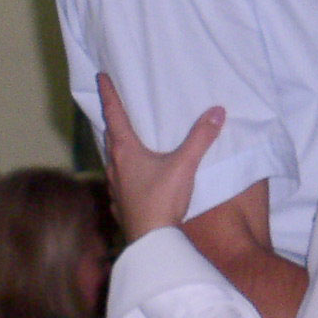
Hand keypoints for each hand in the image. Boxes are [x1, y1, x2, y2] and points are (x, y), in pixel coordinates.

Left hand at [99, 72, 220, 237]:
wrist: (151, 240)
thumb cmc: (163, 200)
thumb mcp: (185, 165)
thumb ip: (200, 137)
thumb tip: (216, 112)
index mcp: (126, 151)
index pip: (114, 115)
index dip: (108, 94)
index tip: (101, 77)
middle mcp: (115, 167)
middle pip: (111, 137)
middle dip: (112, 120)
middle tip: (114, 108)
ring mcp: (115, 187)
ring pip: (112, 161)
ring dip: (116, 148)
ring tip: (124, 142)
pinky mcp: (121, 205)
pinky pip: (118, 183)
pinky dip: (123, 174)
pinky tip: (130, 181)